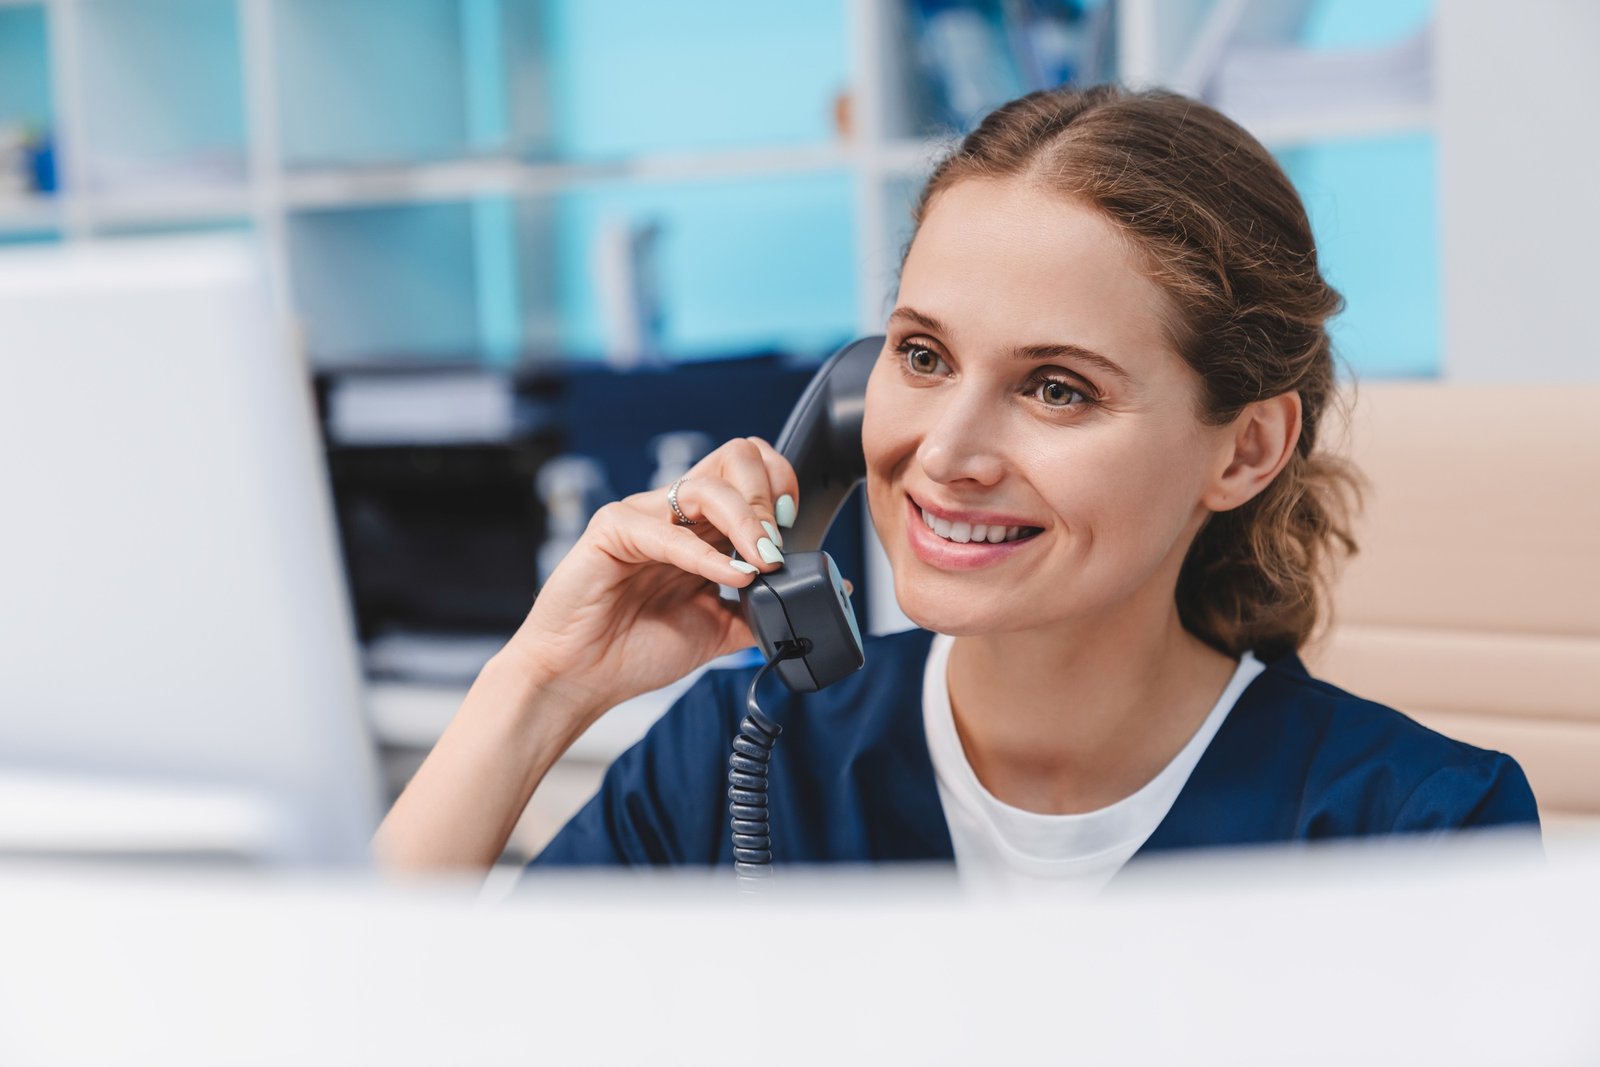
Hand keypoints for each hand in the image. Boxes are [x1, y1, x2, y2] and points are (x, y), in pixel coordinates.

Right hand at [498, 436, 798, 719]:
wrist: (582, 678)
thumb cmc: (636, 648)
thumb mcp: (719, 629)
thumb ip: (764, 607)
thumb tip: (826, 595)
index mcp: (701, 527)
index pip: (751, 470)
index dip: (780, 486)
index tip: (795, 528)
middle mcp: (675, 513)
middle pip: (735, 458)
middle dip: (768, 496)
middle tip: (777, 544)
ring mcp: (643, 515)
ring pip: (707, 486)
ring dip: (747, 521)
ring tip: (764, 561)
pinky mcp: (612, 529)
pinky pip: (668, 532)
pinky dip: (707, 556)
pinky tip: (733, 576)